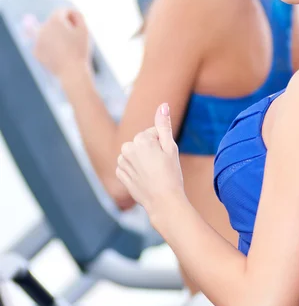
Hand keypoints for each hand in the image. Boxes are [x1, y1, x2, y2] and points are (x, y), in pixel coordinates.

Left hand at [33, 8, 90, 78]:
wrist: (72, 72)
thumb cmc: (80, 50)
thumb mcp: (85, 30)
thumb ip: (78, 16)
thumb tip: (70, 12)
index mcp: (55, 21)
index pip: (62, 11)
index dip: (72, 17)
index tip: (79, 25)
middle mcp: (43, 28)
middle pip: (54, 22)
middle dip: (64, 27)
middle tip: (75, 39)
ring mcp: (37, 40)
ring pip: (48, 34)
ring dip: (57, 37)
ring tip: (68, 48)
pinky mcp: (36, 51)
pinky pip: (45, 45)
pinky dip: (52, 48)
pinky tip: (61, 56)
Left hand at [116, 104, 185, 219]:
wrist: (163, 201)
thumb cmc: (171, 174)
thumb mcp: (171, 147)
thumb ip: (164, 124)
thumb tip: (163, 105)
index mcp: (140, 139)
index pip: (154, 133)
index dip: (163, 144)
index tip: (167, 157)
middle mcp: (127, 148)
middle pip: (142, 142)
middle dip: (151, 150)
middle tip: (162, 165)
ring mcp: (121, 162)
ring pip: (134, 153)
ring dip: (142, 159)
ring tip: (153, 172)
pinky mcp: (119, 174)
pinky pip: (128, 165)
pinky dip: (135, 169)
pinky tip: (145, 178)